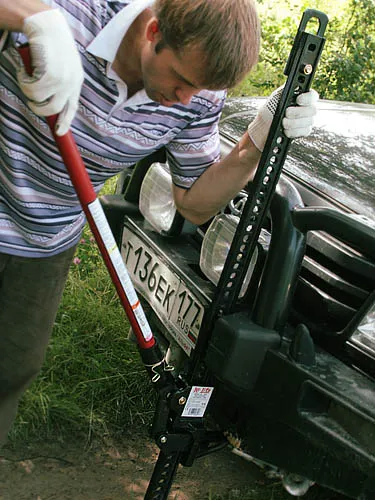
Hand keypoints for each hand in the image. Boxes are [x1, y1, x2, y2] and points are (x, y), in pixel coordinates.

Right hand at [18, 9, 83, 135]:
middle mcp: (72, 82)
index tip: (59, 133)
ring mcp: (62, 80)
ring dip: (28, 91)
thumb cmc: (51, 44)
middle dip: (39, 109)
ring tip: (26, 75)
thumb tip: (51, 106)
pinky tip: (24, 68)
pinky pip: (31, 90)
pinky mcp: (50, 75)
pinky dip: (23, 80)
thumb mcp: (62, 65)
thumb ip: (61, 83)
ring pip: (40, 101)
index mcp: (76, 81)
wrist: (46, 24)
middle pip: (55, 110)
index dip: (65, 122)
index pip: (72, 108)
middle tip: (31, 99)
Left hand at [247, 86, 318, 151]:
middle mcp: (307, 108)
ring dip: (294, 123)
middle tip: (287, 113)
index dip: (307, 98)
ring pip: (309, 122)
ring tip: (283, 123)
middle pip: (313, 110)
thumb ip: (286, 91)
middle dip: (298, 112)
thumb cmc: (270, 110)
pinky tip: (286, 130)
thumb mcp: (276, 97)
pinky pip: (304, 131)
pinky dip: (294, 132)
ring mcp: (307, 120)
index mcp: (302, 96)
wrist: (264, 127)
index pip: (313, 96)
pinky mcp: (303, 131)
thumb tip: (292, 86)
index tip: (298, 100)